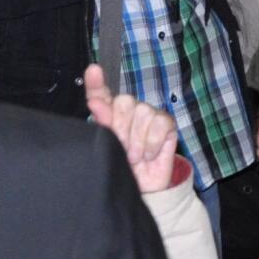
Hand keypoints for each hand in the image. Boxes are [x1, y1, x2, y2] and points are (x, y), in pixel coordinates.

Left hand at [84, 64, 182, 192]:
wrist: (144, 188)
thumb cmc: (123, 167)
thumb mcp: (108, 147)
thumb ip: (103, 123)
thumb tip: (95, 101)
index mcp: (109, 114)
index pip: (101, 94)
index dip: (96, 82)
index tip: (92, 71)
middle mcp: (129, 109)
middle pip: (124, 102)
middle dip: (122, 129)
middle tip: (122, 149)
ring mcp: (149, 115)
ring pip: (142, 112)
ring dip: (137, 141)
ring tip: (135, 156)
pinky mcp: (166, 124)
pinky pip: (158, 124)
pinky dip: (151, 143)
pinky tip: (149, 154)